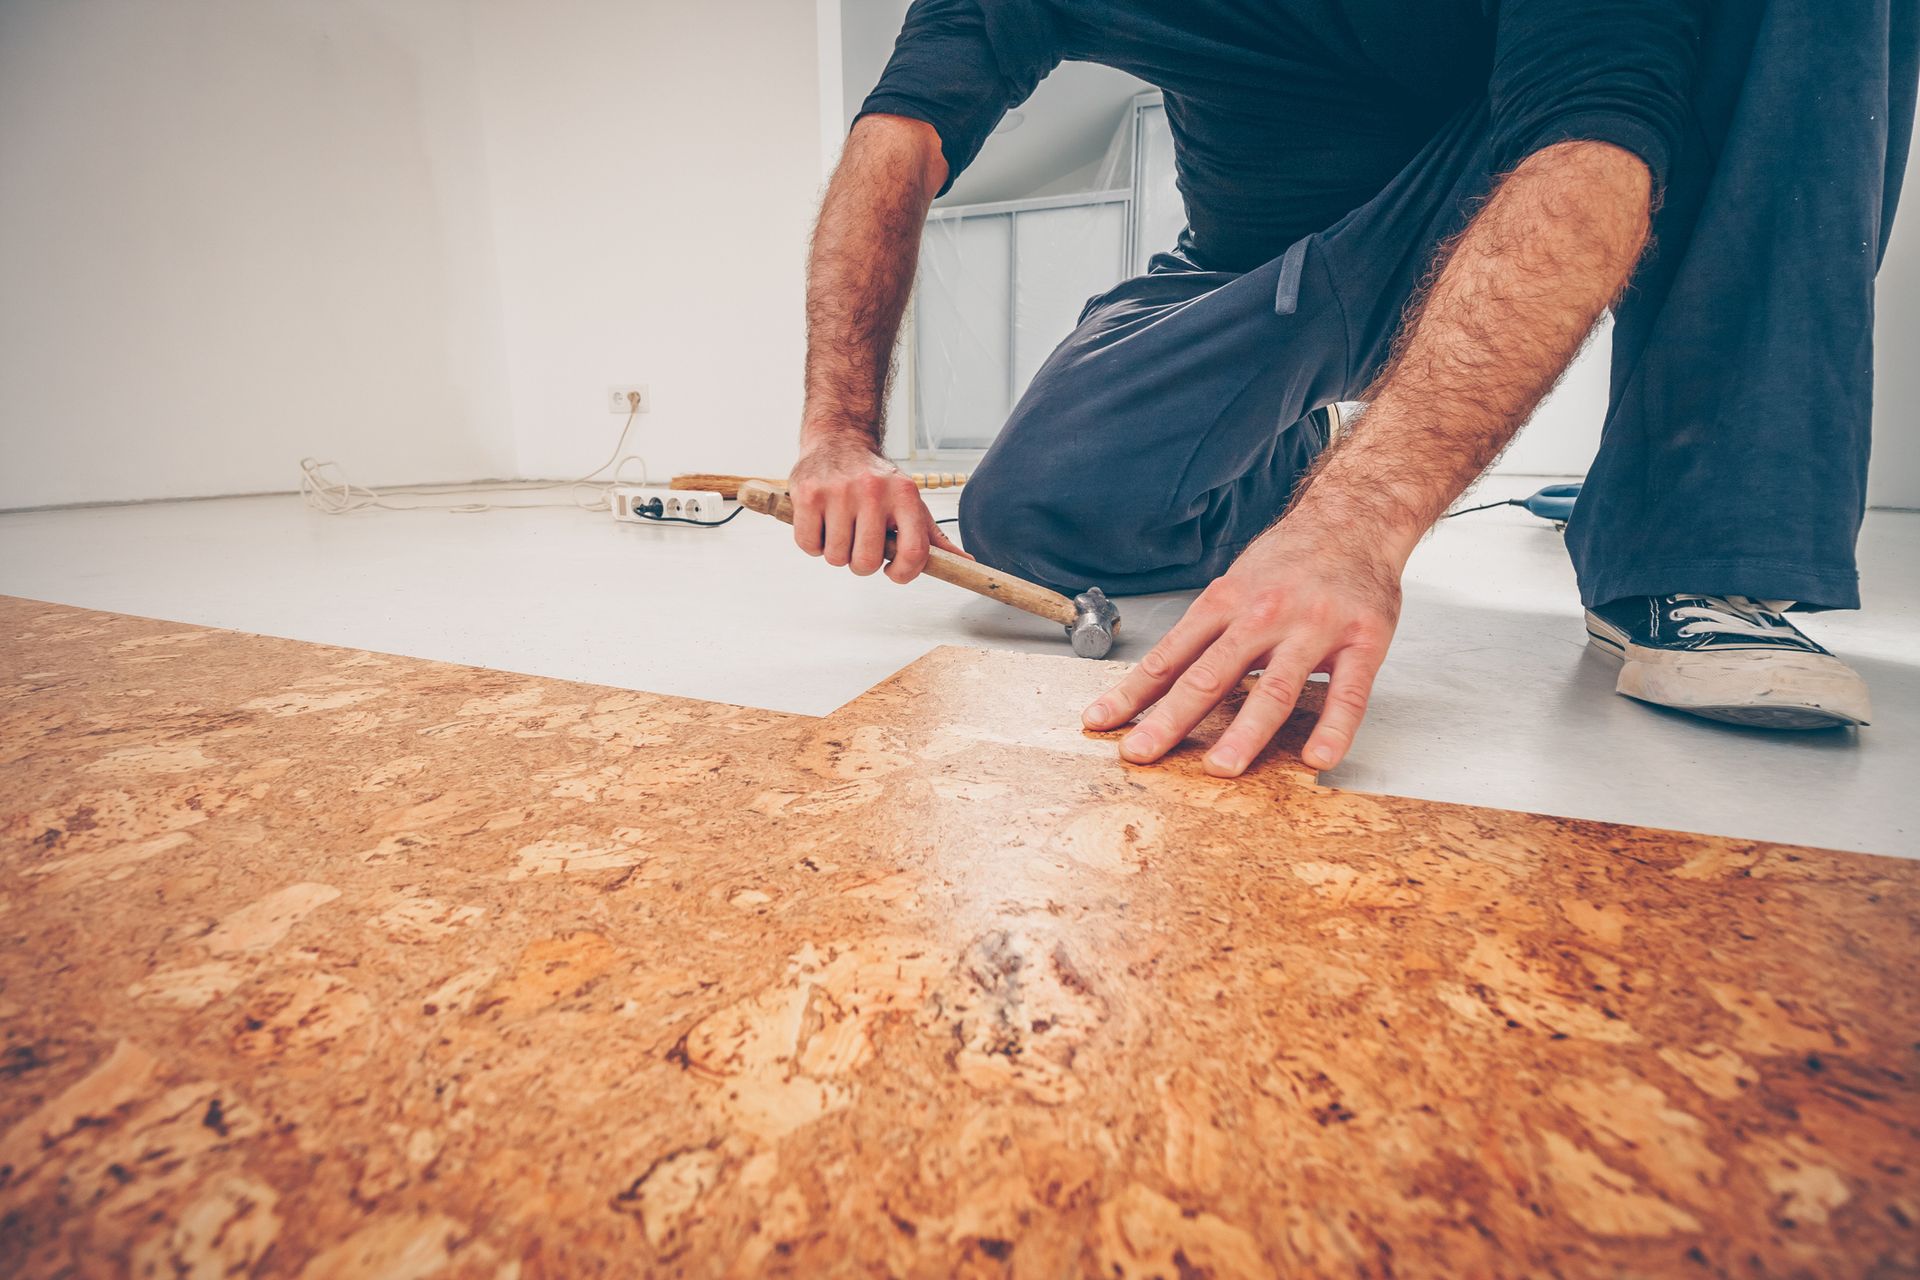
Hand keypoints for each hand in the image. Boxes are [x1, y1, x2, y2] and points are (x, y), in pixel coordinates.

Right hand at [788, 436, 970, 582]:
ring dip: (836, 552)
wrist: (839, 439)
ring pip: (835, 557)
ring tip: (840, 528)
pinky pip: (808, 546)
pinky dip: (813, 544)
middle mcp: (873, 491)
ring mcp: (839, 491)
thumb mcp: (909, 502)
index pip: (914, 552)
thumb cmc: (877, 480)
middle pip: (866, 562)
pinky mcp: (808, 494)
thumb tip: (966, 563)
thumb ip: (933, 537)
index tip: (893, 571)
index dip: (904, 573)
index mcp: (905, 495)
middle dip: (861, 564)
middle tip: (859, 544)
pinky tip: (821, 523)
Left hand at [1082, 516, 1402, 775]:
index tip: (1099, 722)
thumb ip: (1205, 633)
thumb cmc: (1288, 560)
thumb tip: (1157, 680)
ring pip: (1275, 688)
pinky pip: (1349, 692)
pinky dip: (1334, 728)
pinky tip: (1317, 758)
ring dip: (1246, 732)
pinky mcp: (1363, 640)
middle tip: (1141, 753)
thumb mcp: (1235, 584)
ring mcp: (1314, 627)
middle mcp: (1263, 614)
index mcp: (1225, 602)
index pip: (1169, 656)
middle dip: (1170, 718)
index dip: (1131, 692)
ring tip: (1221, 767)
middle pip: (1210, 675)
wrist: (1355, 517)